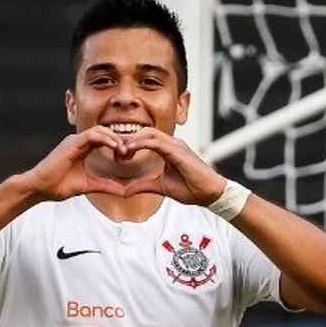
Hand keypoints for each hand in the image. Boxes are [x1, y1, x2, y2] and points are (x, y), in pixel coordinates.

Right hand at [14, 127, 141, 201]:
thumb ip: (106, 186)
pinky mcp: (72, 143)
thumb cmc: (59, 186)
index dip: (118, 146)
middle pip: (105, 132)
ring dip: (115, 138)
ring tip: (124, 150)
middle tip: (130, 152)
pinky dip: (106, 139)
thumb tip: (124, 192)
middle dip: (119, 140)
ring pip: (100, 130)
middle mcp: (79, 141)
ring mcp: (75, 140)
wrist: (40, 187)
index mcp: (82, 148)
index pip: (104, 140)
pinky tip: (115, 148)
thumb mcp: (89, 186)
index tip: (128, 157)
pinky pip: (92, 135)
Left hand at [91, 128, 226, 206]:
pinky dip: (141, 143)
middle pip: (144, 132)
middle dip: (128, 140)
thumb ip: (144, 186)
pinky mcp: (178, 150)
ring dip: (132, 140)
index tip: (118, 156)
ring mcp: (176, 145)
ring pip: (149, 133)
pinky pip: (156, 141)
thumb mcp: (161, 187)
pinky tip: (130, 150)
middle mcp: (171, 143)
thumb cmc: (192, 189)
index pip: (144, 139)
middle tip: (115, 152)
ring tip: (121, 151)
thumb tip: (125, 191)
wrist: (210, 194)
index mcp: (168, 149)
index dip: (129, 145)